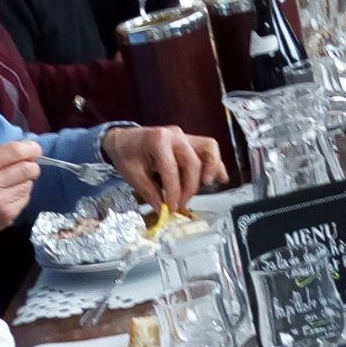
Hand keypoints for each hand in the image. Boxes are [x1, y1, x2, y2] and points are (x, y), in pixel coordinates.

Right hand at [0, 142, 41, 245]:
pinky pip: (25, 198)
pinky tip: (10, 196)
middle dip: (32, 166)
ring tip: (13, 183)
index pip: (15, 151)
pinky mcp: (7, 215)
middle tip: (28, 167)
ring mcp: (0, 201)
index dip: (30, 148)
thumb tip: (26, 150)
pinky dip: (22, 194)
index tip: (35, 149)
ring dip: (26, 181)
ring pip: (28, 184)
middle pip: (27, 168)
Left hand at [102, 123, 222, 209]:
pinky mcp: (190, 142)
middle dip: (189, 187)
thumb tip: (163, 211)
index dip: (173, 191)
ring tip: (206, 186)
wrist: (124, 139)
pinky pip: (208, 151)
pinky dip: (216, 165)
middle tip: (180, 204)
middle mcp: (175, 135)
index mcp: (158, 140)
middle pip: (192, 163)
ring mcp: (185, 137)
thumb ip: (149, 192)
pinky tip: (221, 178)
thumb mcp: (132, 174)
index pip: (171, 169)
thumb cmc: (127, 153)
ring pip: (208, 150)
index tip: (171, 208)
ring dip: (211, 169)